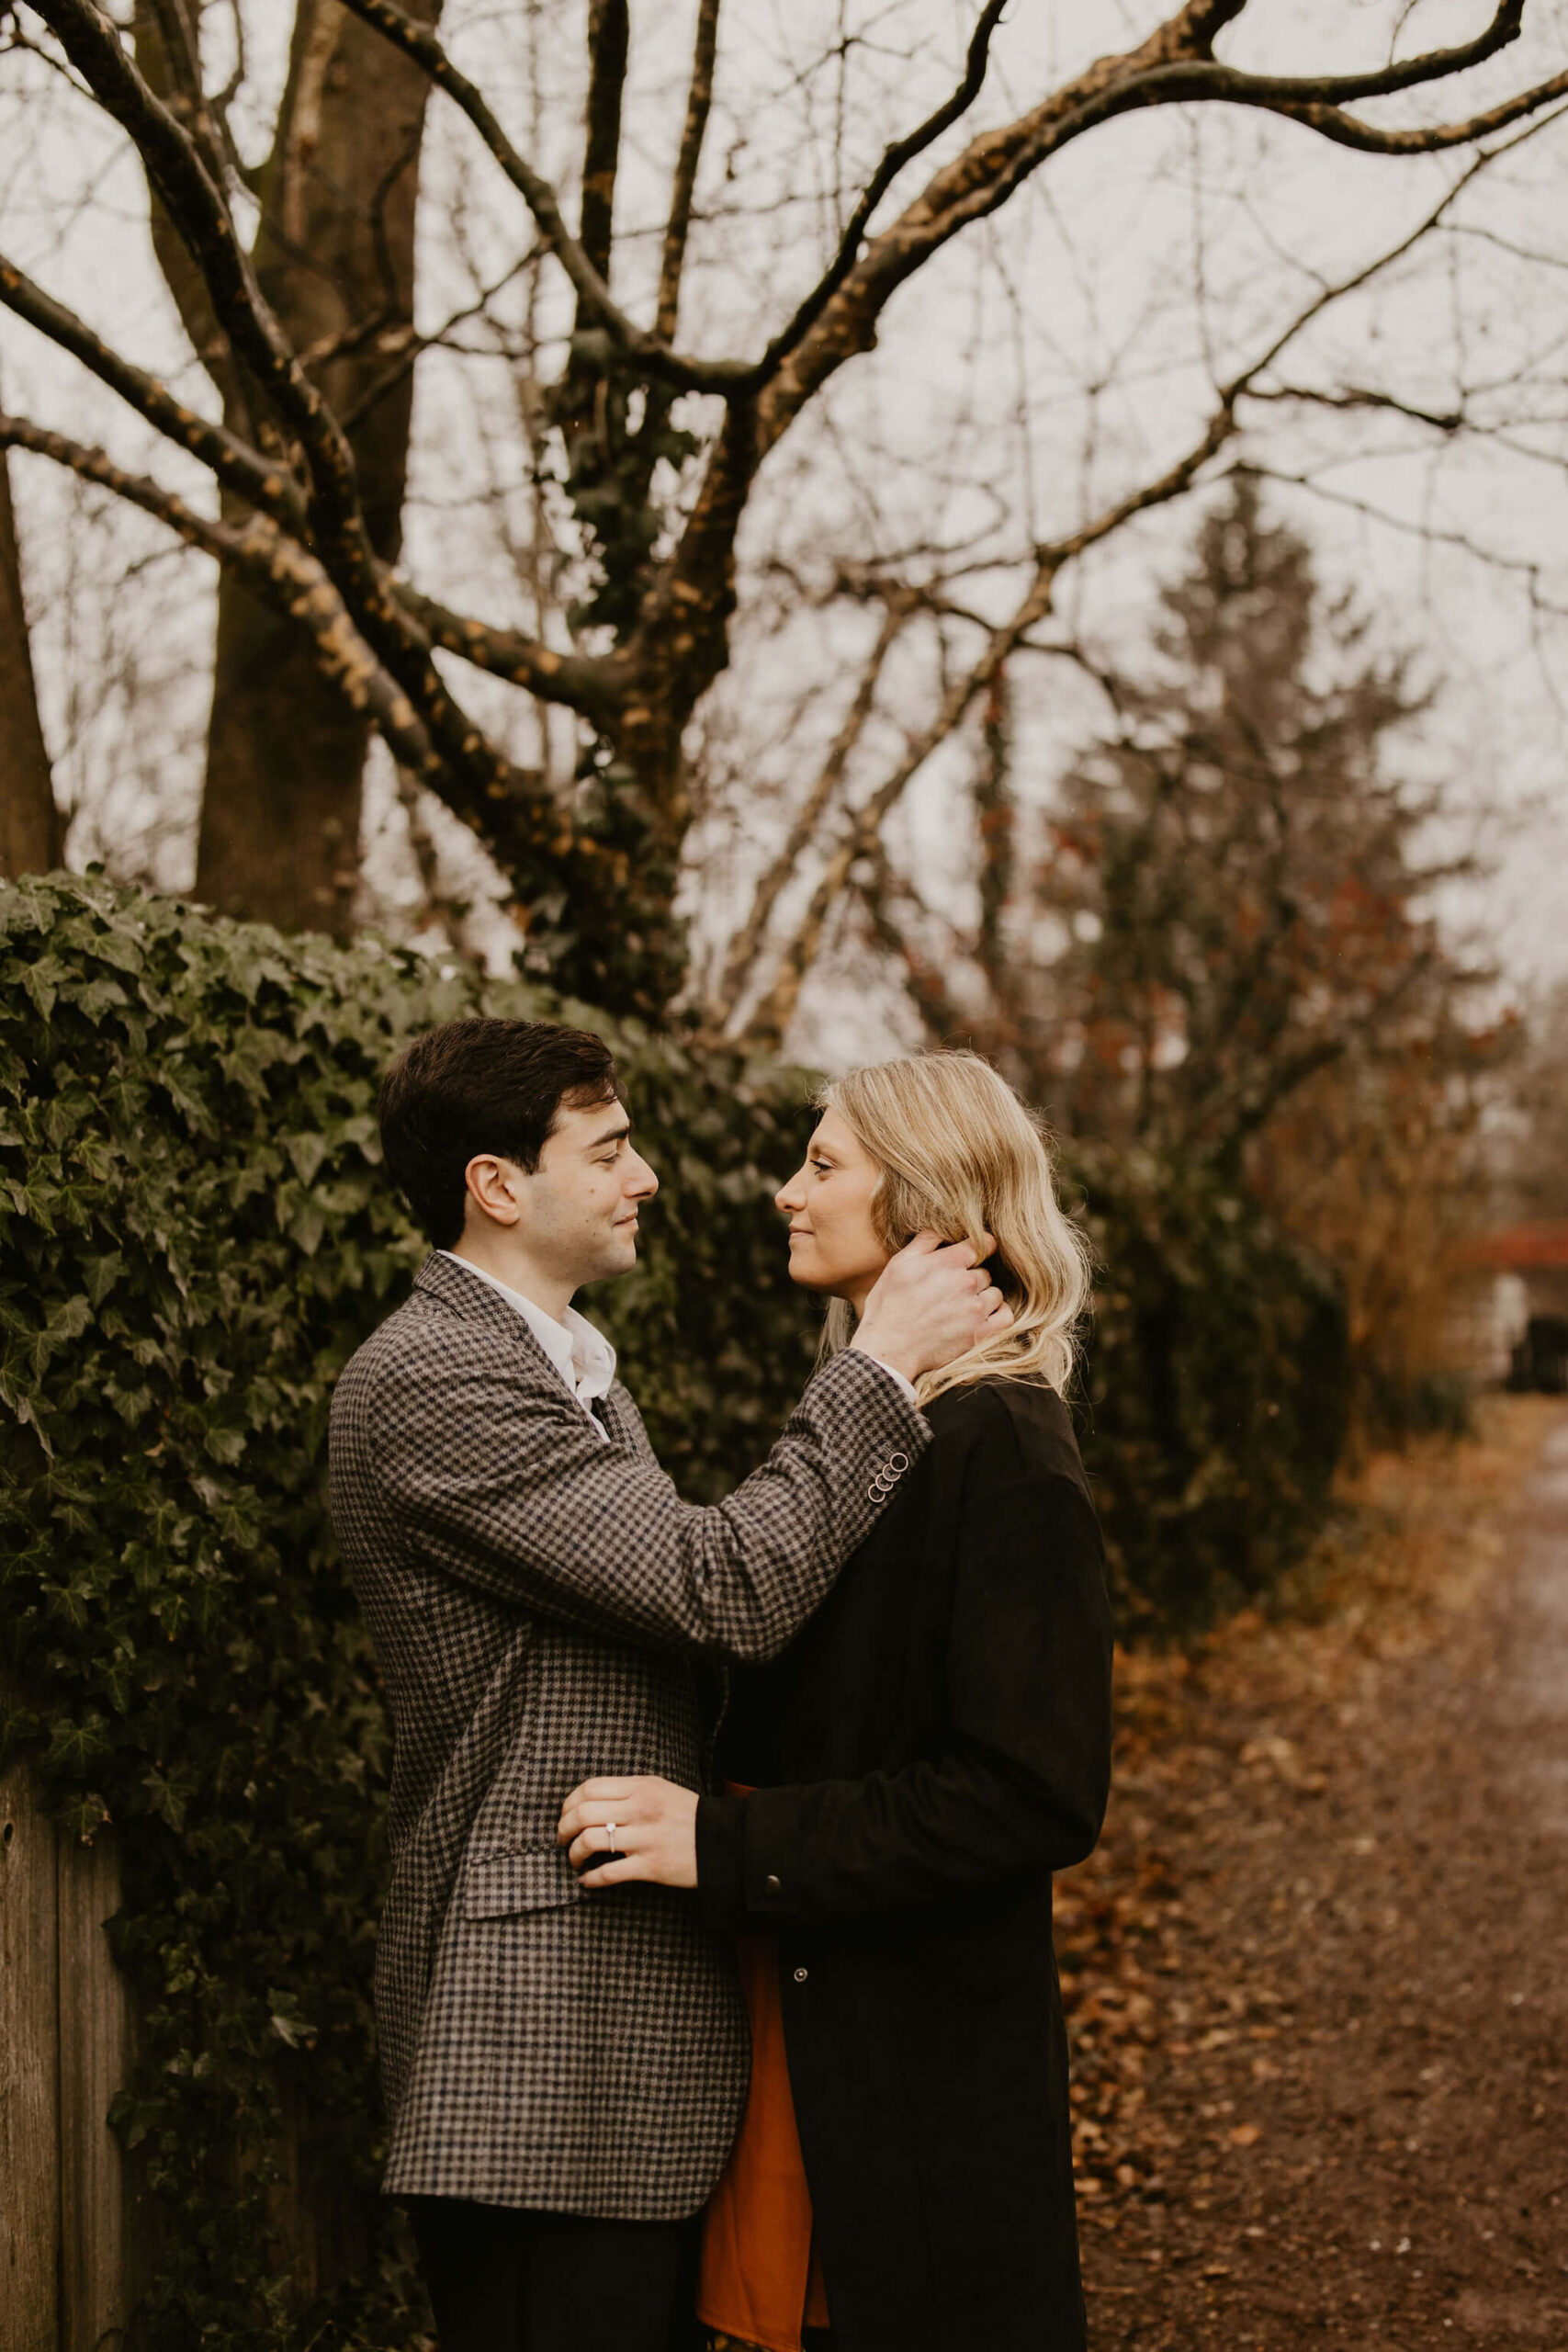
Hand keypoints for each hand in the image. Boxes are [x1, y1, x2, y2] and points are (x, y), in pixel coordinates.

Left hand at [556, 1775, 698, 1889]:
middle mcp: (640, 1809)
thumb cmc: (688, 1815)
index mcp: (641, 1787)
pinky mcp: (649, 1865)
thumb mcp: (661, 1789)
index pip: (589, 1788)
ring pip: (589, 1841)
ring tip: (574, 1860)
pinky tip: (586, 1881)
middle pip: (583, 1813)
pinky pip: (608, 1873)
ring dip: (573, 1854)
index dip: (569, 1803)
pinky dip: (590, 1879)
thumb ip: (629, 1789)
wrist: (722, 1841)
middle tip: (562, 1839)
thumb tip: (592, 1798)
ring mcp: (644, 1838)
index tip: (565, 1815)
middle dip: (564, 1829)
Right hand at [852, 1230, 1011, 1381]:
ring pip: (995, 1294)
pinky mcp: (981, 1334)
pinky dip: (999, 1315)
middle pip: (984, 1273)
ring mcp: (976, 1309)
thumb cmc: (889, 1305)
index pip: (982, 1244)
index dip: (979, 1248)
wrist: (888, 1348)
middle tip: (951, 1292)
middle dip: (971, 1279)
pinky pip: (1006, 1317)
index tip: (975, 1255)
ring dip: (983, 1298)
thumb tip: (944, 1226)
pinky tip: (984, 1317)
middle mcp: (967, 1282)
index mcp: (948, 1262)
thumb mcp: (899, 1264)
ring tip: (962, 1308)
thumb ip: (925, 1241)